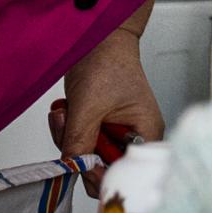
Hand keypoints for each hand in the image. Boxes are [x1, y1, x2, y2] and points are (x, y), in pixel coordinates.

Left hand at [51, 29, 164, 192]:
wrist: (97, 39)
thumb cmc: (107, 62)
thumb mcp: (89, 106)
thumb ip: (79, 142)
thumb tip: (72, 170)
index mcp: (146, 134)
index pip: (127, 173)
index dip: (102, 173)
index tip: (81, 163)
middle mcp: (134, 138)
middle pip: (104, 168)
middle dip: (79, 151)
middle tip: (67, 129)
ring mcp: (115, 134)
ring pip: (88, 156)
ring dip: (68, 138)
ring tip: (65, 114)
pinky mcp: (99, 128)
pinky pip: (80, 144)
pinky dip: (67, 131)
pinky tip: (66, 112)